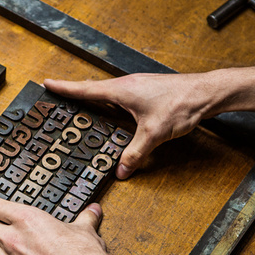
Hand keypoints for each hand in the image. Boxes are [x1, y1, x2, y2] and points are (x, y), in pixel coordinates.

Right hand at [44, 73, 214, 178]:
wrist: (206, 92)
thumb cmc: (180, 104)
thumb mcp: (153, 134)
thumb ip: (134, 154)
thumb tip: (120, 171)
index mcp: (120, 90)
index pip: (85, 89)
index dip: (64, 88)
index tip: (47, 83)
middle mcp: (126, 85)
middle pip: (92, 88)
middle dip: (74, 92)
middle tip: (57, 95)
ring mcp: (136, 87)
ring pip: (106, 92)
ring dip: (91, 96)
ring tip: (79, 105)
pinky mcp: (145, 91)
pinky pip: (119, 95)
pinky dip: (108, 101)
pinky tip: (111, 111)